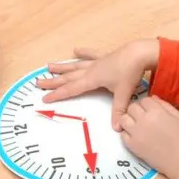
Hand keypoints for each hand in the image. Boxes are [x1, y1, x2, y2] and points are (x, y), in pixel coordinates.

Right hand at [37, 39, 159, 128]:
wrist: (140, 53)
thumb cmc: (130, 72)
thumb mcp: (124, 94)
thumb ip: (118, 111)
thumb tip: (116, 128)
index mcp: (92, 79)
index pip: (71, 89)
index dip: (57, 95)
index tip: (44, 98)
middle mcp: (91, 70)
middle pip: (68, 77)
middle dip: (53, 81)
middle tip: (38, 83)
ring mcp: (98, 62)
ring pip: (76, 65)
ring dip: (62, 67)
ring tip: (49, 66)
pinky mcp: (106, 57)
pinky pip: (92, 54)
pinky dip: (84, 52)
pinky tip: (75, 50)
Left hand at [119, 96, 178, 178]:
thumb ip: (165, 105)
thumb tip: (153, 99)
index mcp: (156, 111)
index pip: (144, 100)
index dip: (148, 104)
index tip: (151, 110)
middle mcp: (143, 120)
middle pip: (132, 107)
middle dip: (138, 110)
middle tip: (144, 117)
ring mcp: (136, 133)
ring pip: (123, 119)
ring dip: (129, 120)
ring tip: (137, 125)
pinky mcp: (132, 146)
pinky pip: (122, 134)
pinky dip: (127, 133)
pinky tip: (136, 136)